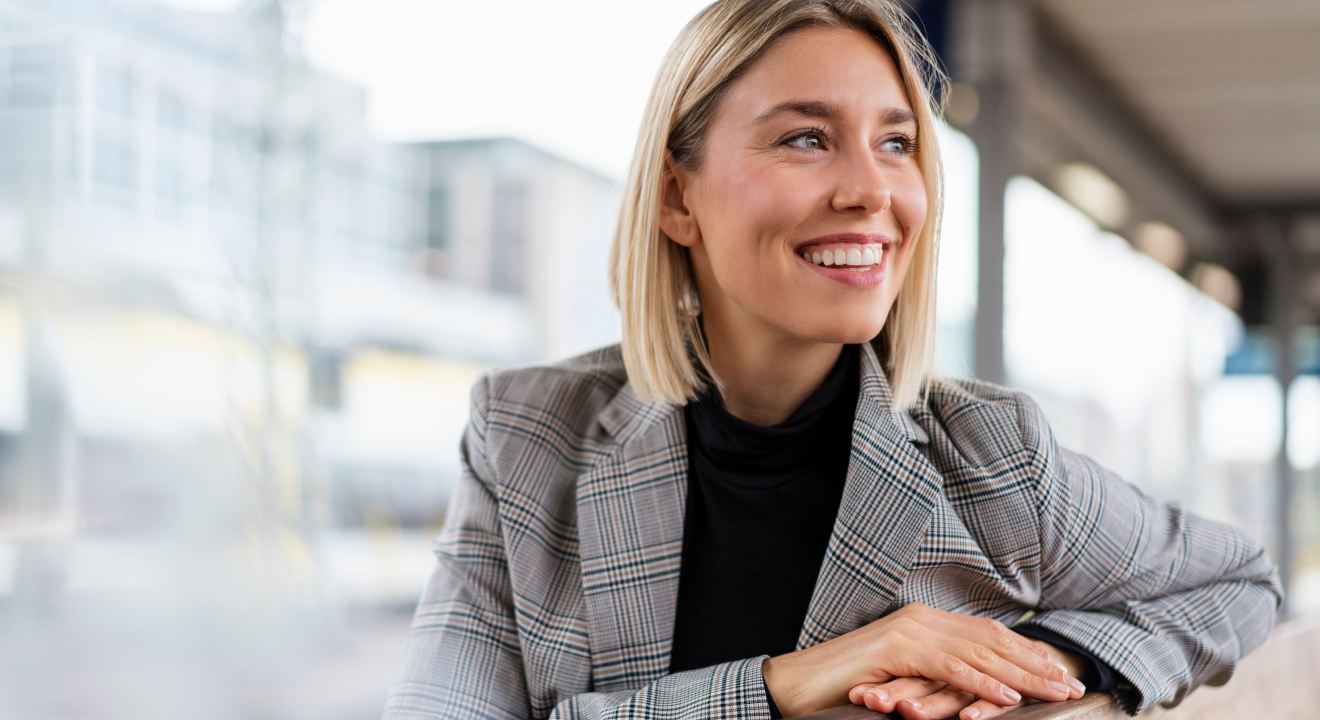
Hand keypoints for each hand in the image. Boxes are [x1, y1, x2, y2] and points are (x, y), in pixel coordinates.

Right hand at [761, 604, 1077, 716]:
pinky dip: (982, 683)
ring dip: (1023, 675)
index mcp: (924, 623)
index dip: (1027, 654)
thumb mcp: (902, 681)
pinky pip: (949, 668)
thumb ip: (935, 677)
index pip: (987, 636)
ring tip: (1056, 691)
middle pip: (992, 641)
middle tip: (1072, 683)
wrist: (797, 684)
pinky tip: (1008, 697)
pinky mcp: (897, 650)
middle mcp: (921, 620)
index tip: (1060, 673)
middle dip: (1036, 664)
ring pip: (979, 653)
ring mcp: (909, 632)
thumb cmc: (845, 688)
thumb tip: (970, 690)